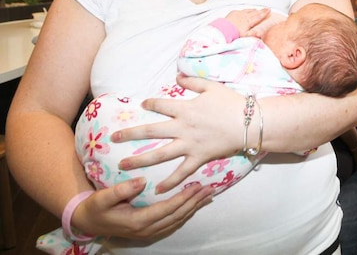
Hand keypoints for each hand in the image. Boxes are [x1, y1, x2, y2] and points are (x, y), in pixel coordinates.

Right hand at [74, 178, 213, 239]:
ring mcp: (149, 232)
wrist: (88, 223)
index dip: (184, 198)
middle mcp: (146, 230)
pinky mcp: (150, 231)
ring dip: (194, 208)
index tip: (197, 186)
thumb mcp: (103, 198)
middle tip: (210, 189)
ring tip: (208, 196)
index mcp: (138, 221)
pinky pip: (173, 223)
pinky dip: (186, 213)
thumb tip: (142, 180)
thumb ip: (121, 190)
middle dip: (195, 202)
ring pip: (178, 220)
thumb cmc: (95, 208)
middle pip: (177, 215)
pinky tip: (194, 205)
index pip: (167, 209)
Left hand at [111, 75, 244, 193]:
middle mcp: (182, 127)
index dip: (150, 103)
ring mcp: (189, 144)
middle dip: (130, 134)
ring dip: (140, 160)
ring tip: (122, 166)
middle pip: (151, 130)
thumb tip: (177, 76)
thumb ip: (193, 81)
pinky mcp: (199, 157)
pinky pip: (181, 172)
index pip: (160, 104)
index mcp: (185, 108)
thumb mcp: (212, 87)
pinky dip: (170, 182)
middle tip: (113, 138)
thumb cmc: (232, 103)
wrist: (249, 123)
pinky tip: (157, 190)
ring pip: (159, 154)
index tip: (142, 104)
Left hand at [224, 8, 270, 36]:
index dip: (264, 13)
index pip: (258, 16)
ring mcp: (238, 13)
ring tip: (257, 10)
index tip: (269, 10)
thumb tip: (261, 34)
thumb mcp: (244, 37)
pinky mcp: (233, 13)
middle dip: (261, 10)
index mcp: (248, 21)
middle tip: (267, 8)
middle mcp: (244, 16)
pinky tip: (247, 11)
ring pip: (248, 10)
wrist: (221, 30)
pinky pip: (242, 10)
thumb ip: (253, 35)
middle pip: (255, 12)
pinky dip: (246, 10)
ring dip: (254, 10)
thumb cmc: (233, 35)